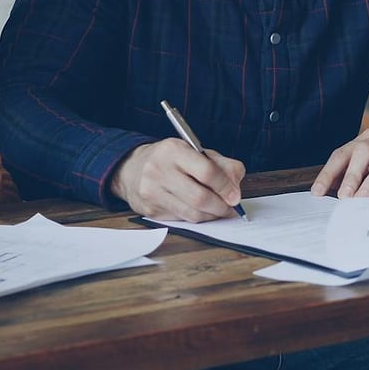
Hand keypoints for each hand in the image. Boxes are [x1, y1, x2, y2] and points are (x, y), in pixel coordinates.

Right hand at [111, 139, 245, 221]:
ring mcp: (151, 192)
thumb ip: (222, 165)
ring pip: (191, 213)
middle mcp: (159, 170)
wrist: (132, 168)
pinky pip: (181, 219)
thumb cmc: (171, 159)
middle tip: (230, 208)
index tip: (235, 196)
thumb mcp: (196, 151)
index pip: (206, 171)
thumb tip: (235, 189)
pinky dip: (196, 218)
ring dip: (211, 215)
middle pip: (199, 197)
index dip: (225, 186)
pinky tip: (201, 211)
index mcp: (173, 150)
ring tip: (219, 211)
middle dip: (220, 206)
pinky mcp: (149, 210)